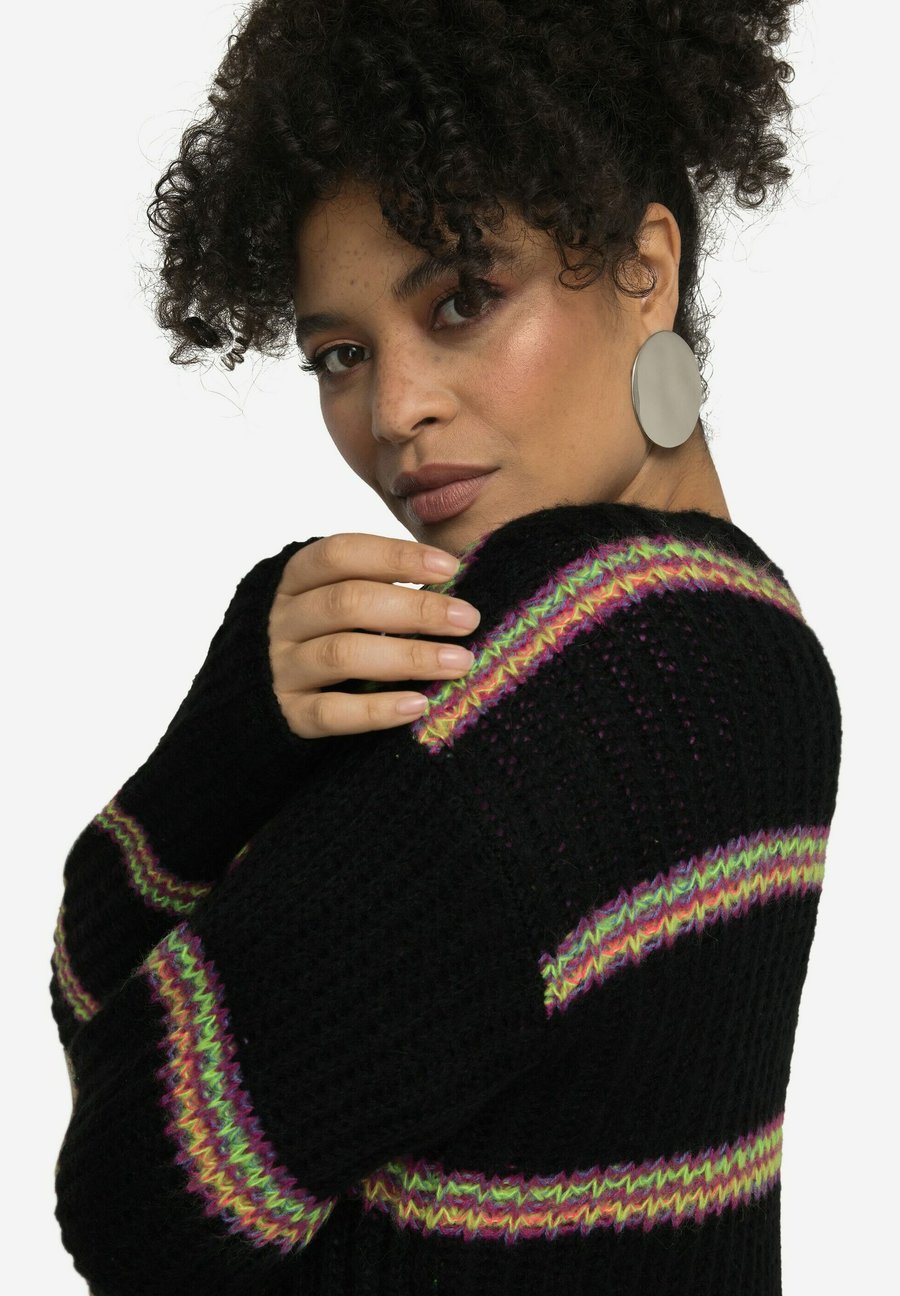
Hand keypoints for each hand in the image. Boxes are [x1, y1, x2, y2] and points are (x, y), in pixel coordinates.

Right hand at [268, 533, 481, 737]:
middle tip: (467, 619)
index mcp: (294, 580)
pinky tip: (418, 705)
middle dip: (416, 608)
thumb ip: (376, 585)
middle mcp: (282, 620)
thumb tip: (451, 583)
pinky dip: (377, 709)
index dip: (396, 556)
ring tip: (459, 662)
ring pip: (342, 654)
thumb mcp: (331, 598)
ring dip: (408, 657)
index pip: (341, 554)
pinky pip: (331, 712)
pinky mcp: (288, 714)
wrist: (254, 696)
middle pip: (348, 603)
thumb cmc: (318, 635)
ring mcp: (281, 668)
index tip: (450, 568)